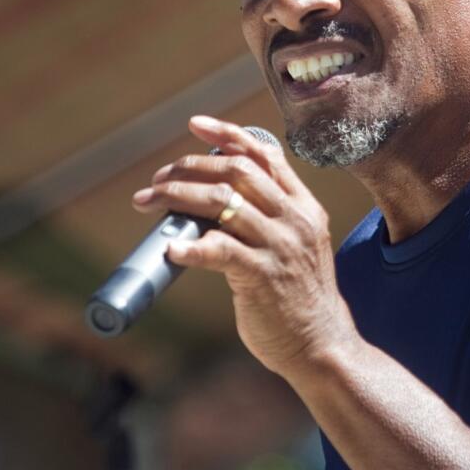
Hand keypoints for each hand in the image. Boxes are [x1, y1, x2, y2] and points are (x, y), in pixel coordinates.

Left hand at [132, 115, 357, 376]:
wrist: (321, 343)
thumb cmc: (298, 295)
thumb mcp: (297, 243)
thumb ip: (269, 216)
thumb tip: (213, 197)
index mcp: (303, 205)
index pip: (265, 155)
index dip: (227, 134)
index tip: (195, 125)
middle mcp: (295, 218)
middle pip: (237, 171)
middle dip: (190, 167)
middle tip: (158, 180)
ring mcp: (280, 246)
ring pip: (222, 202)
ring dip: (177, 197)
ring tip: (148, 202)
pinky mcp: (264, 277)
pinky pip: (220, 251)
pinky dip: (191, 246)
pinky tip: (171, 248)